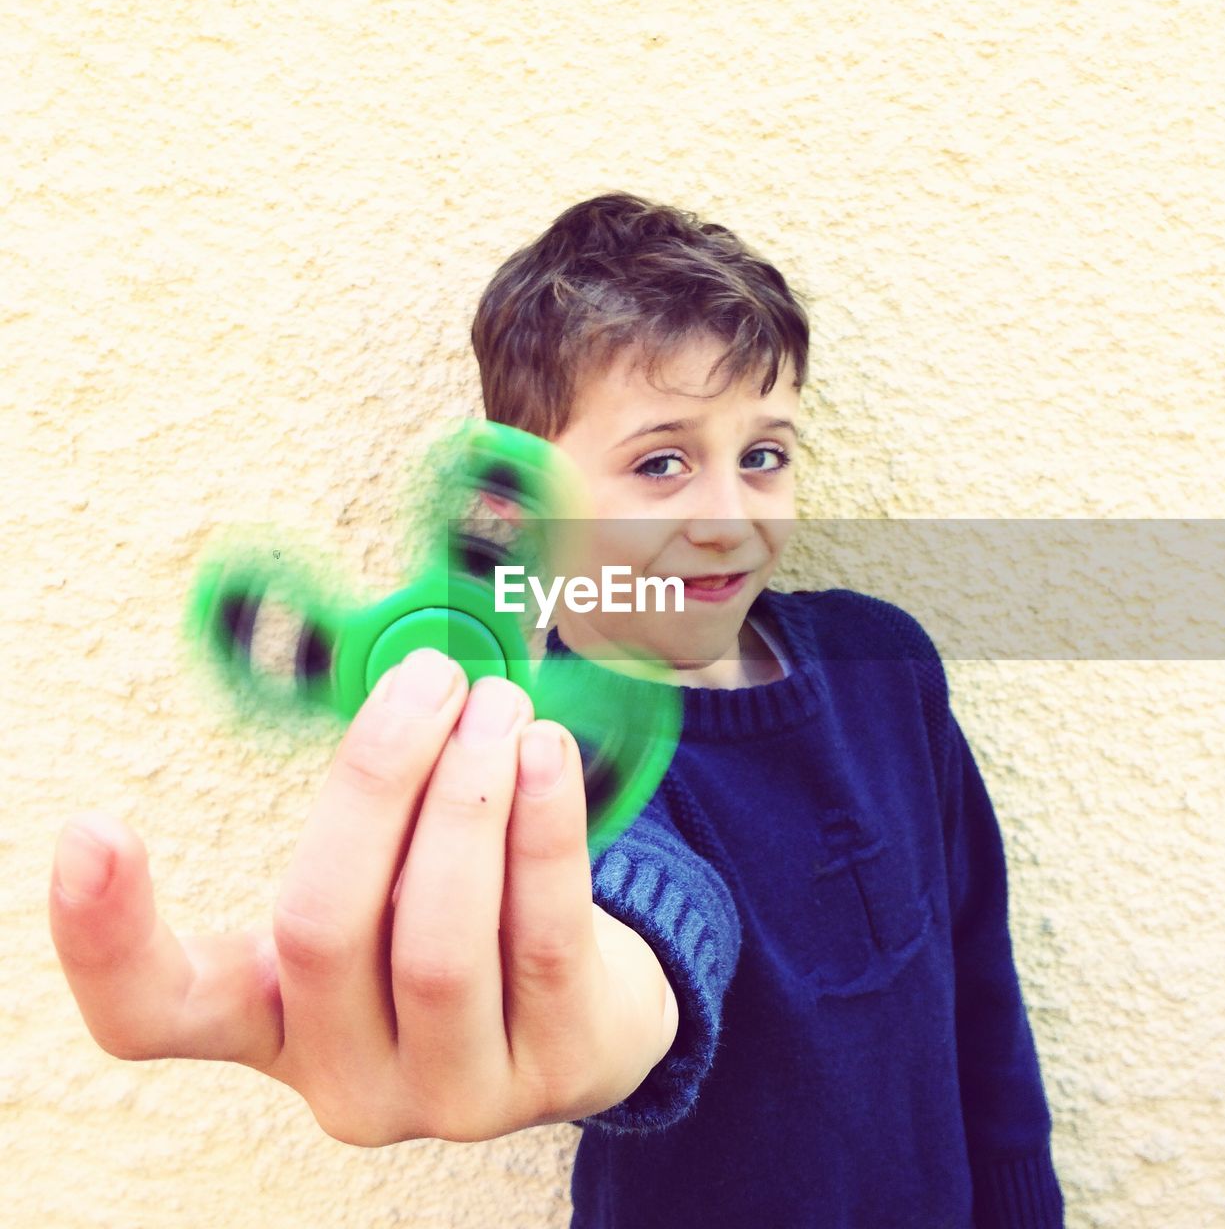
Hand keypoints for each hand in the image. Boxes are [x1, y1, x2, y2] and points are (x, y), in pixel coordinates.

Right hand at [49, 648, 677, 1143]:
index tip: (91, 831)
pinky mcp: (554, 1072)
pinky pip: (545, 937)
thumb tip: (398, 683)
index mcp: (272, 1020)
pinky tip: (547, 755)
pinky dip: (544, 830)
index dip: (104, 938)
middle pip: (321, 927)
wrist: (587, 1015)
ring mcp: (450, 1091)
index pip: (156, 1014)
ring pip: (438, 938)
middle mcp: (345, 1074)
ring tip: (498, 707)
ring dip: (468, 797)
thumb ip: (370, 816)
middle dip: (377, 779)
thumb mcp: (388, 880)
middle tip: (429, 679)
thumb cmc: (462, 920)